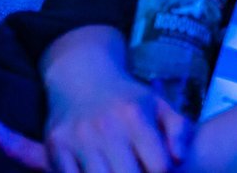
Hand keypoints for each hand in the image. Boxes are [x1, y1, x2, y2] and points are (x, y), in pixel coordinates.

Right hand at [0, 74, 192, 172]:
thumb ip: (179, 130)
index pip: (160, 167)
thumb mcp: (159, 104)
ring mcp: (78, 137)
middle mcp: (106, 126)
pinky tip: (99, 170)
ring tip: (118, 169)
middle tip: (137, 169)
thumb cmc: (127, 98)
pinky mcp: (56, 145)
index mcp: (135, 116)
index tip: (160, 171)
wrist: (80, 73)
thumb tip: (180, 158)